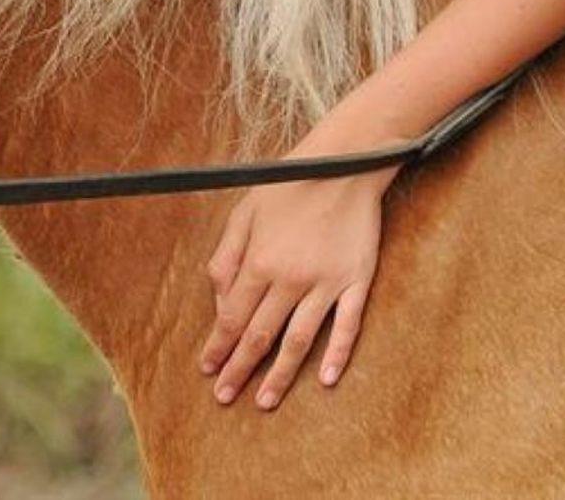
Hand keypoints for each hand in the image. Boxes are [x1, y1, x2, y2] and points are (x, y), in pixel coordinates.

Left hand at [198, 114, 399, 409]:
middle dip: (239, 369)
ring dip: (280, 375)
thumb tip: (217, 299)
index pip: (233, 317)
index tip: (208, 369)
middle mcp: (290, 278)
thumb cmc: (289, 184)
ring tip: (264, 401)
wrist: (344, 163)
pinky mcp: (356, 282)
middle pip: (260, 335)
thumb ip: (227, 255)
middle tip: (225, 397)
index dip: (218, 346)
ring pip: (299, 340)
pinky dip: (337, 355)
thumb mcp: (245, 211)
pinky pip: (347, 326)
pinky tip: (326, 379)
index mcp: (260, 261)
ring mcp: (325, 283)